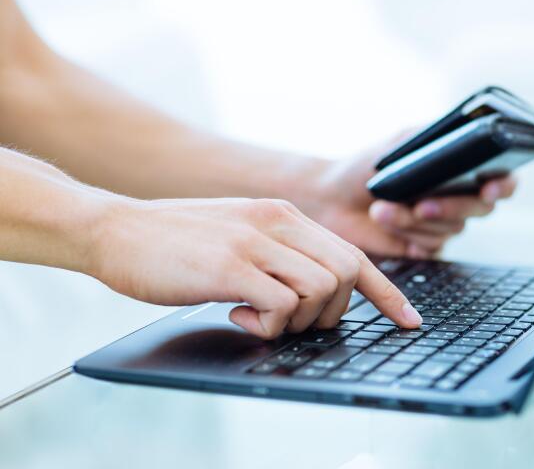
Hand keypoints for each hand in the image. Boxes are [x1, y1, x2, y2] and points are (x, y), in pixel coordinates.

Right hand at [88, 197, 421, 338]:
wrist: (116, 229)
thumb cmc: (177, 241)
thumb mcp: (242, 234)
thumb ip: (281, 254)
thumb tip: (316, 293)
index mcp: (284, 215)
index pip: (353, 255)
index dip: (387, 294)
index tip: (410, 321)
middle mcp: (277, 222)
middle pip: (345, 275)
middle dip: (333, 313)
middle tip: (294, 321)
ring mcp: (254, 243)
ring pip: (320, 290)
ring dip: (297, 320)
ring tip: (258, 316)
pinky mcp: (229, 267)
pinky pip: (279, 305)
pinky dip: (268, 324)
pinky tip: (237, 315)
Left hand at [307, 135, 516, 258]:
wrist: (330, 198)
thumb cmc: (366, 166)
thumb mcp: (401, 142)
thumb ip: (435, 138)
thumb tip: (464, 136)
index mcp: (461, 169)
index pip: (503, 178)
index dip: (504, 185)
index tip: (488, 188)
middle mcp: (458, 197)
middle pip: (480, 208)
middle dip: (450, 207)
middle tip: (420, 205)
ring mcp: (442, 224)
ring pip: (452, 229)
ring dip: (414, 218)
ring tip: (381, 206)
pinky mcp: (424, 247)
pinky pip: (431, 246)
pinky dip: (406, 233)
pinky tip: (383, 219)